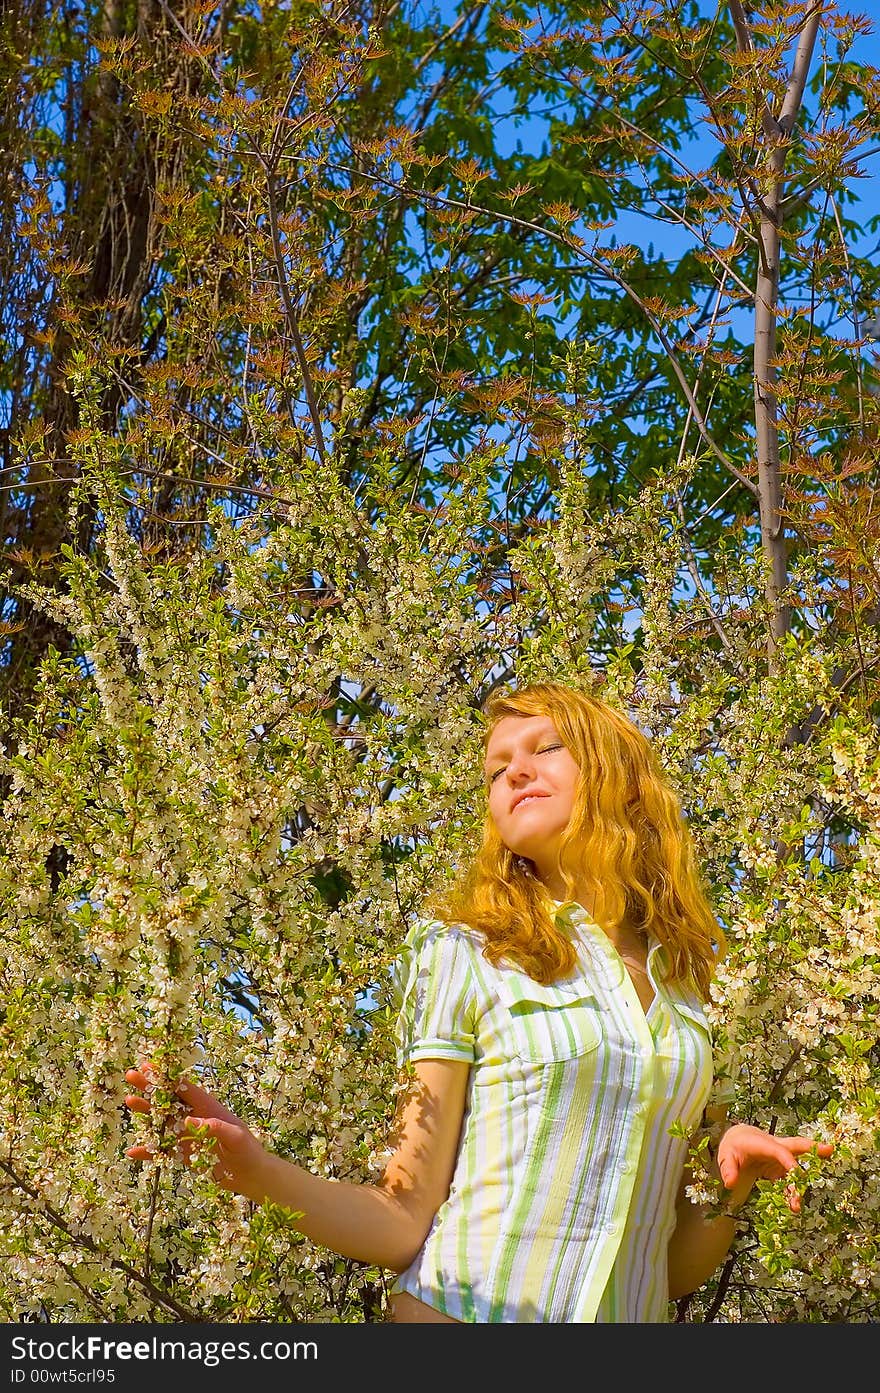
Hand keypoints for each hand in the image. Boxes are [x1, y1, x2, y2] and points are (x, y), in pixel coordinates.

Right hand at [124, 1060, 271, 1202]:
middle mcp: (195, 1117)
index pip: (185, 1088)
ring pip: (162, 1122)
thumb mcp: (236, 1136)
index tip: (151, 1065)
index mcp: (208, 1107)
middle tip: (131, 1075)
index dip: (168, 1077)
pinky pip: (163, 1151)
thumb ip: (214, 1127)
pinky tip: (132, 1151)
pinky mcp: (184, 1154)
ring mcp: (187, 1135)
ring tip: (129, 1101)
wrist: (249, 1175)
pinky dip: (149, 1151)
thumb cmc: (247, 1150)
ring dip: (146, 1113)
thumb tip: (187, 1120)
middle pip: (169, 1100)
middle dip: (150, 1088)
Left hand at [717, 1123, 833, 1213]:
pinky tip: (792, 1206)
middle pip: (797, 1146)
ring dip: (799, 1186)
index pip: (779, 1150)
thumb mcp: (726, 1155)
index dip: (789, 1161)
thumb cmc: (734, 1146)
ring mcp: (780, 1158)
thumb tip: (731, 1183)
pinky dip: (792, 1193)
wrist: (738, 1140)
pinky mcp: (780, 1168)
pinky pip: (789, 1180)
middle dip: (813, 1148)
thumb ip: (728, 1168)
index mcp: (763, 1143)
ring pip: (796, 1168)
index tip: (797, 1174)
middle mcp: (775, 1148)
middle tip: (830, 1150)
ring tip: (796, 1206)